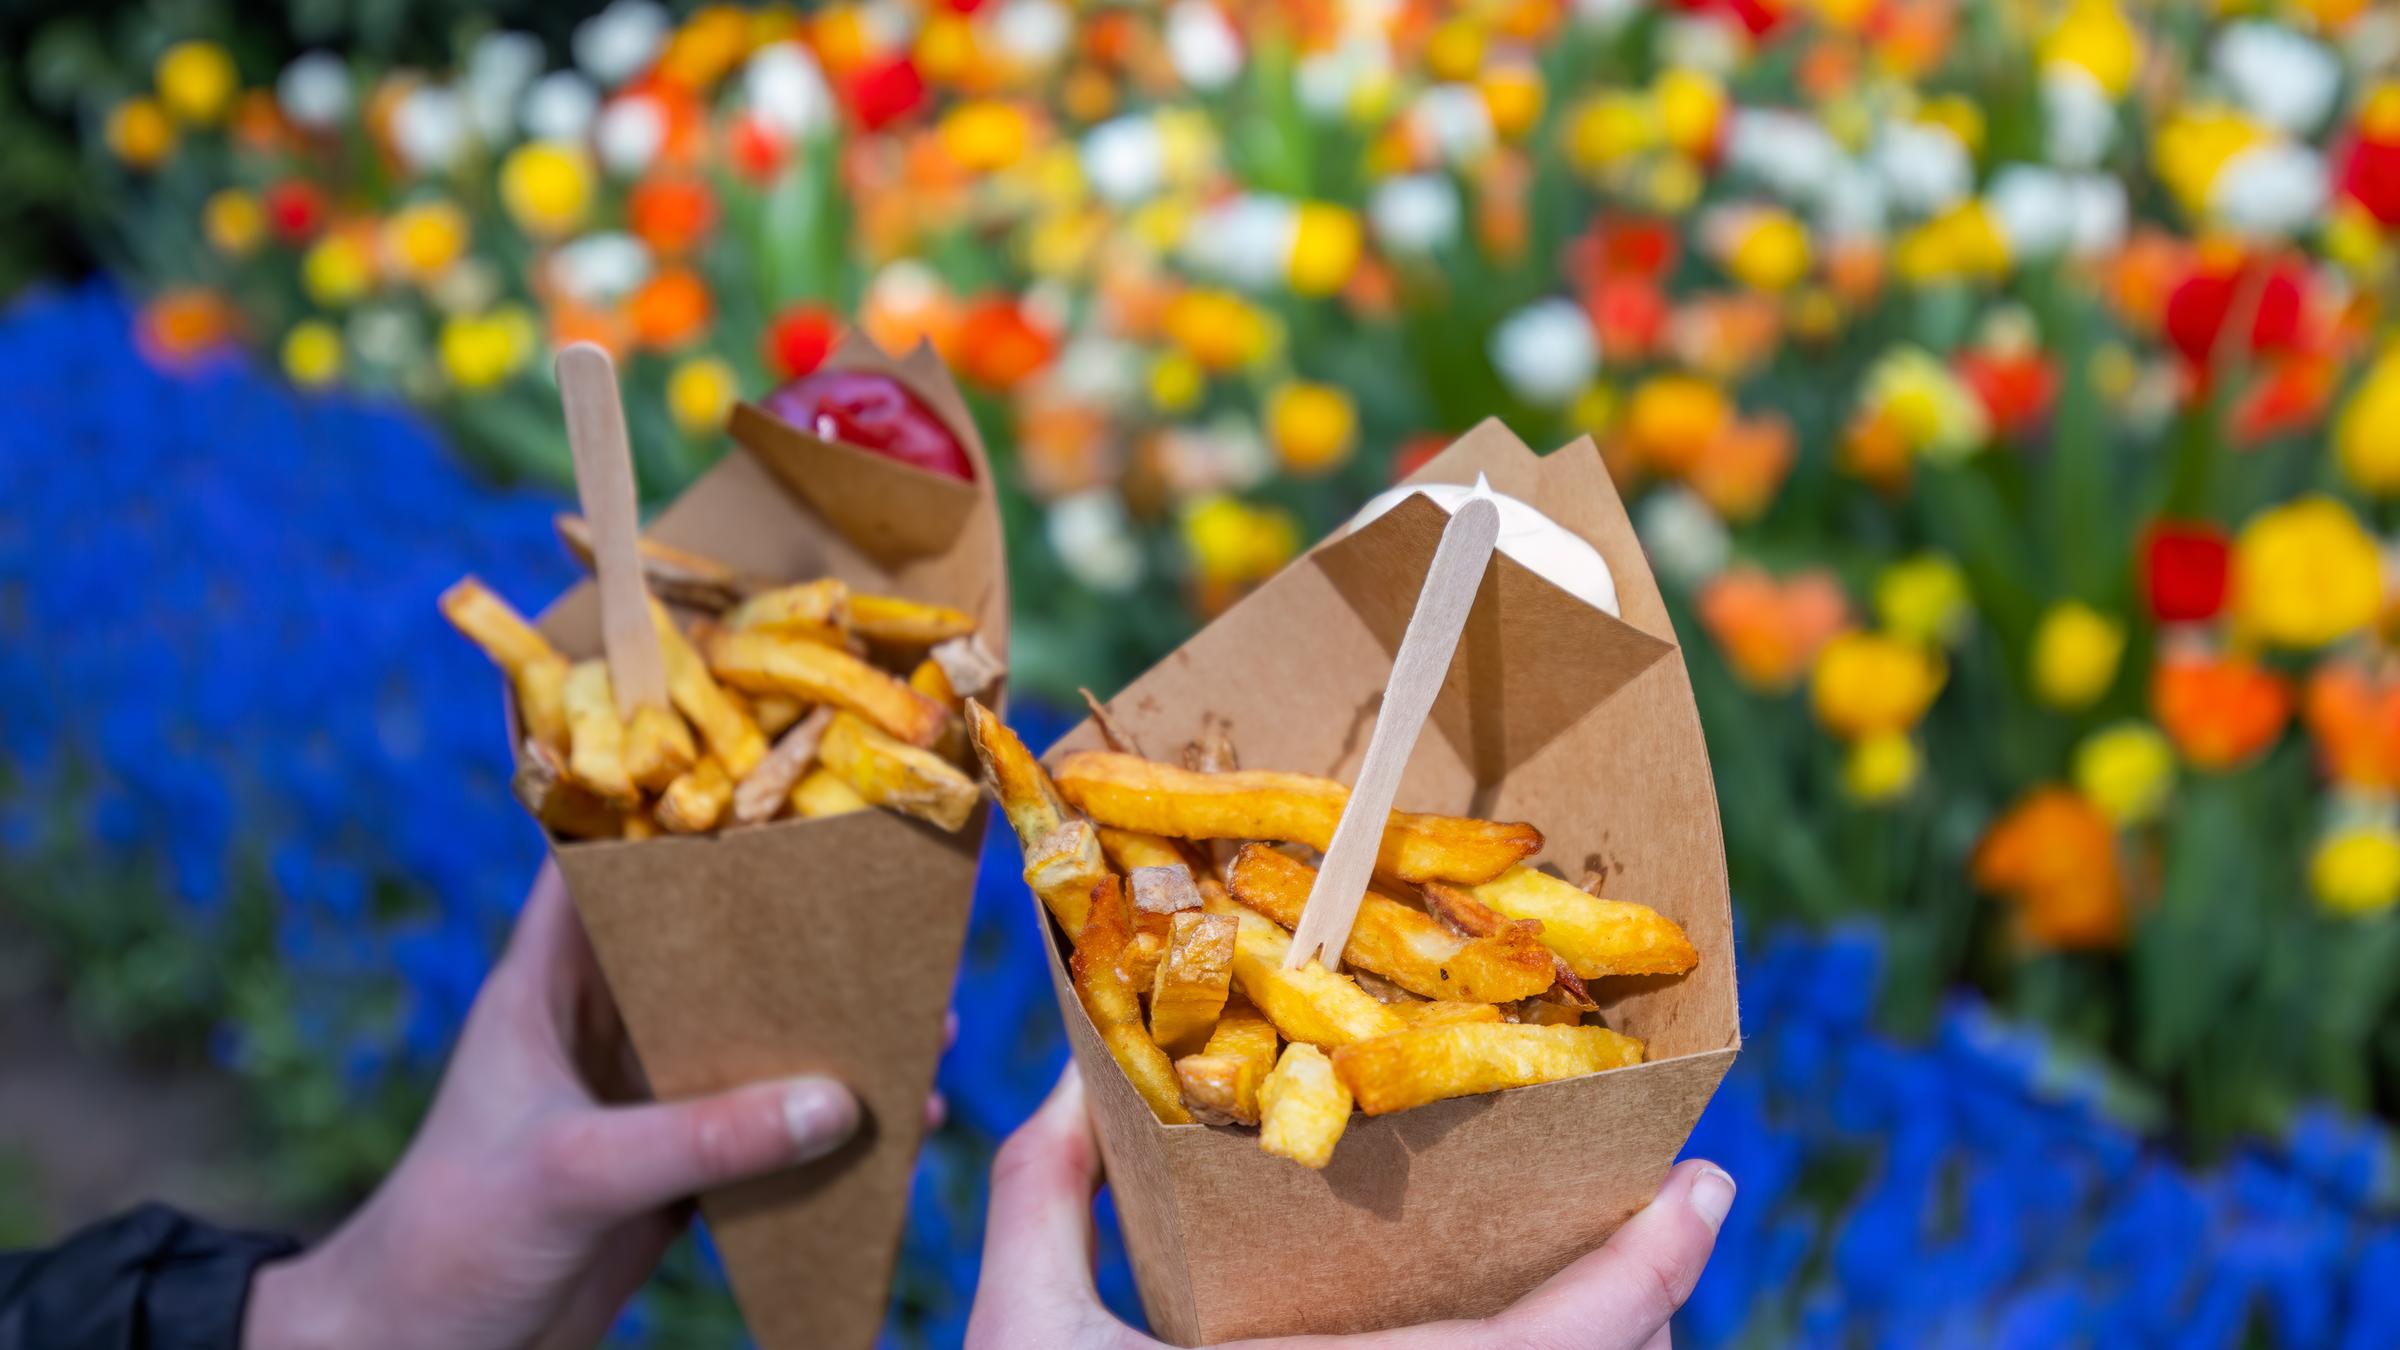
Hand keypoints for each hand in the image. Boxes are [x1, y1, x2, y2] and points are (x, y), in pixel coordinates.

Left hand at [243, 863, 861, 1349]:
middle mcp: (596, 1029)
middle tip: (895, 917)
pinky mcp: (666, 1171)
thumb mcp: (576, 1173)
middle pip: (705, 953)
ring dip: (824, 1039)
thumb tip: (838, 1102)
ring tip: (920, 1028)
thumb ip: (702, 1137)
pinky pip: (759, 1132)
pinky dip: (821, 1129)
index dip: (670, 817)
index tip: (770, 787)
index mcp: (545, 989)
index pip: (598, 868)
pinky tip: (887, 1132)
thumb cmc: (449, 1240)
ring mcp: (634, 1100)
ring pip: (744, 1042)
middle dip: (797, 936)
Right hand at [965, 1066, 1732, 1349]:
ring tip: (1607, 1280)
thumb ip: (1042, 1197)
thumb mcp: (1022, 1335)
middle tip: (1659, 1214)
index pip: (1559, 1347)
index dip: (1654, 1271)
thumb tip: (1073, 1076)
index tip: (1710, 1186)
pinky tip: (1515, 1336)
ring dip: (1599, 1347)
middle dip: (1646, 1306)